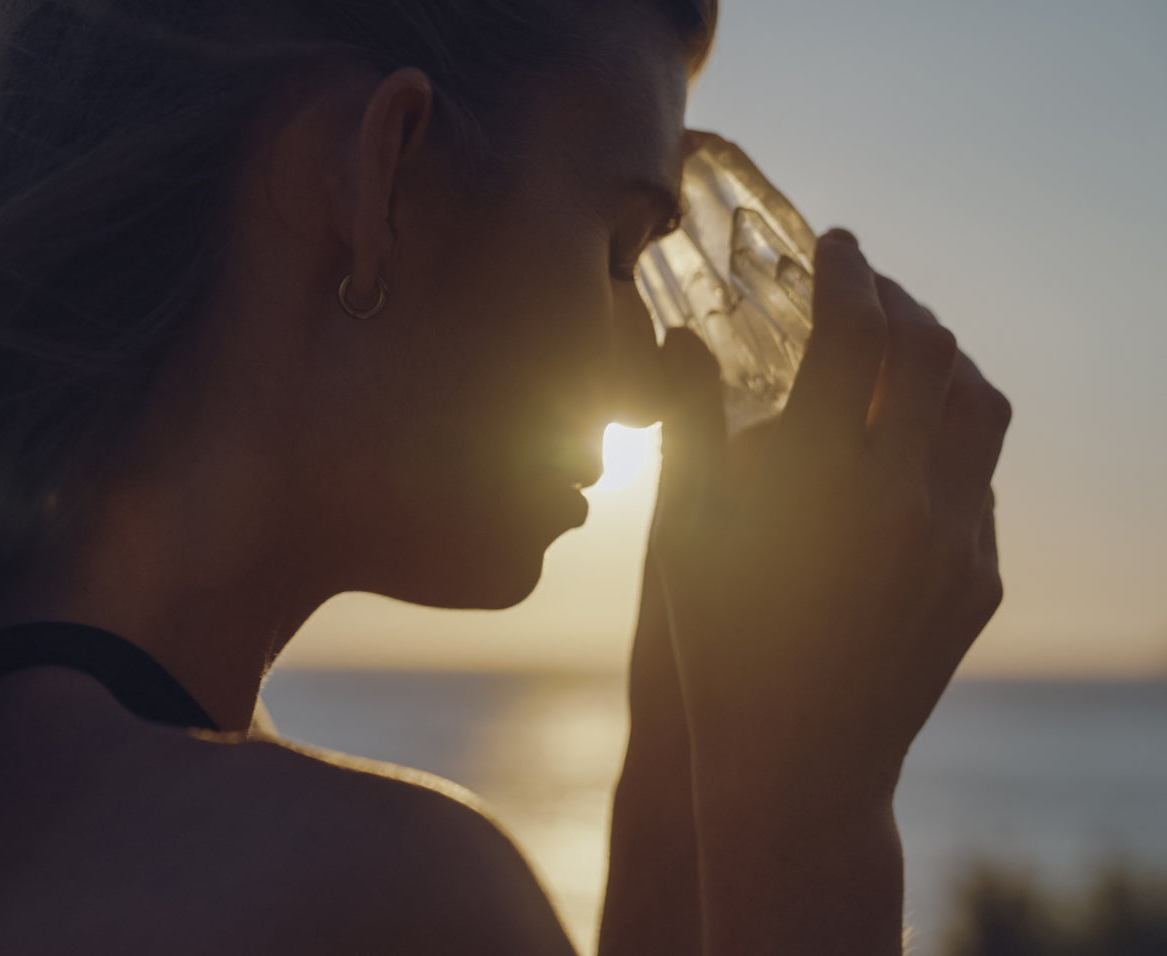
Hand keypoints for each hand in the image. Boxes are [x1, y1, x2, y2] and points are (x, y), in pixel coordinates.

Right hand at [651, 229, 1009, 802]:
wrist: (795, 761)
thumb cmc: (714, 642)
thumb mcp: (682, 529)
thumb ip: (686, 421)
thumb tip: (685, 334)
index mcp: (818, 472)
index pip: (854, 329)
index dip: (847, 270)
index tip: (836, 242)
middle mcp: (900, 492)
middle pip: (929, 350)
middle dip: (899, 299)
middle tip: (866, 285)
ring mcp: (954, 536)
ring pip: (980, 404)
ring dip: (944, 358)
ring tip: (904, 349)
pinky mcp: (980, 575)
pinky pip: (982, 475)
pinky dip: (949, 433)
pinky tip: (907, 445)